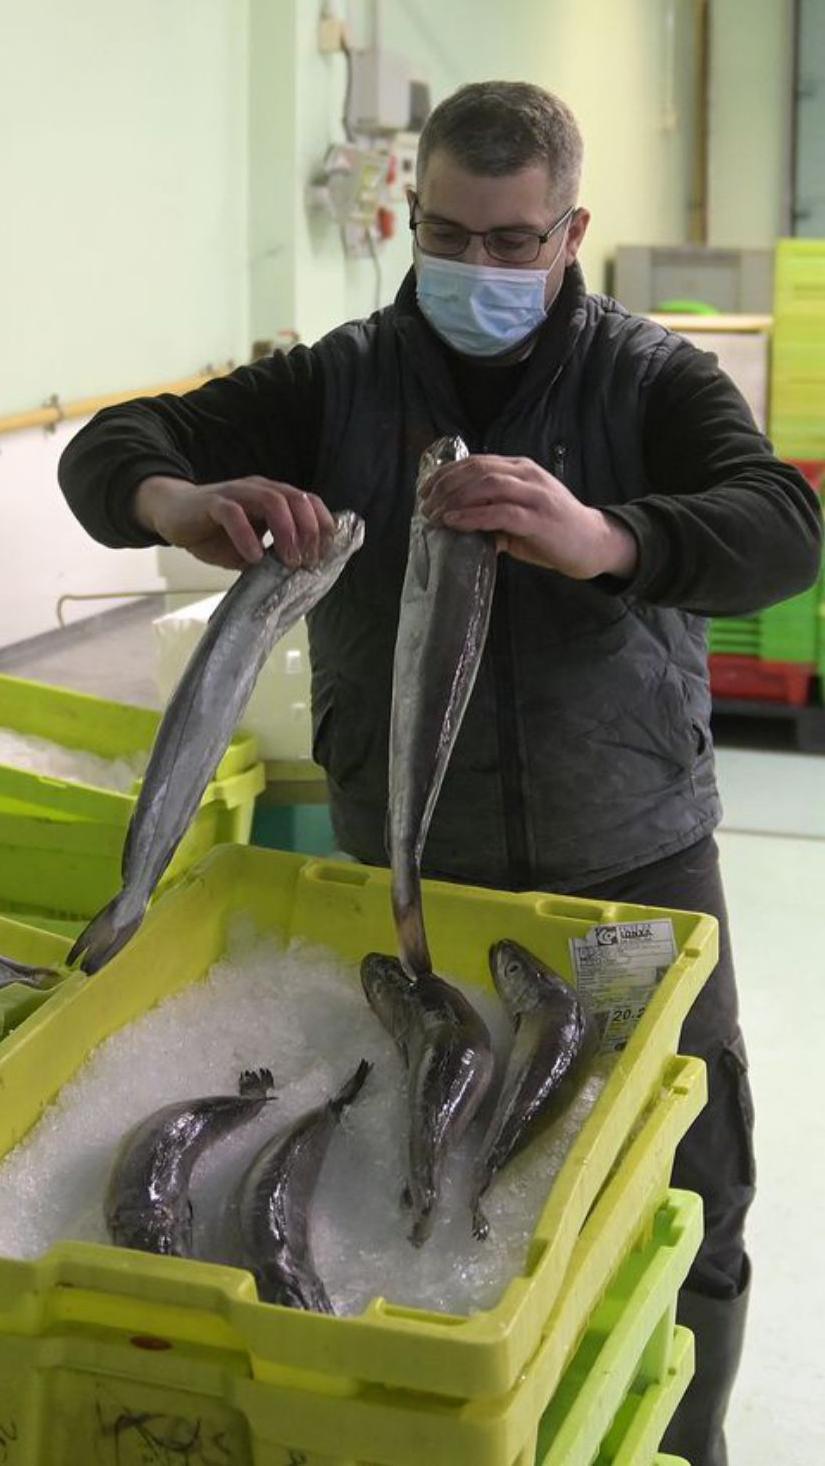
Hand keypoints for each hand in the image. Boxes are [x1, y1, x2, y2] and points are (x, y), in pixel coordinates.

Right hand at [132, 475, 335, 571]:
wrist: (172, 514)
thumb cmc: (215, 532)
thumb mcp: (250, 547)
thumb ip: (272, 557)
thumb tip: (296, 578)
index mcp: (273, 496)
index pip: (309, 502)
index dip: (323, 526)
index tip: (324, 555)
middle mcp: (260, 489)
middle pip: (297, 500)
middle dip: (310, 532)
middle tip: (308, 562)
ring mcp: (237, 493)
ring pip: (273, 501)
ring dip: (286, 533)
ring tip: (288, 561)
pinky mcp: (213, 502)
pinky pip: (234, 514)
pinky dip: (247, 536)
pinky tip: (253, 558)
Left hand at [420, 455, 637, 579]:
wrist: (593, 543)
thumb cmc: (553, 531)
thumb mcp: (519, 516)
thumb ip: (492, 514)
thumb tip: (459, 523)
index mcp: (520, 469)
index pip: (477, 462)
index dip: (446, 473)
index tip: (425, 490)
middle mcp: (527, 475)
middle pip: (477, 469)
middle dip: (445, 485)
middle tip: (424, 505)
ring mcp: (534, 495)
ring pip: (487, 485)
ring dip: (455, 499)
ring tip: (434, 514)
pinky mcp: (538, 518)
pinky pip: (499, 512)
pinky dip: (472, 515)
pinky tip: (454, 521)